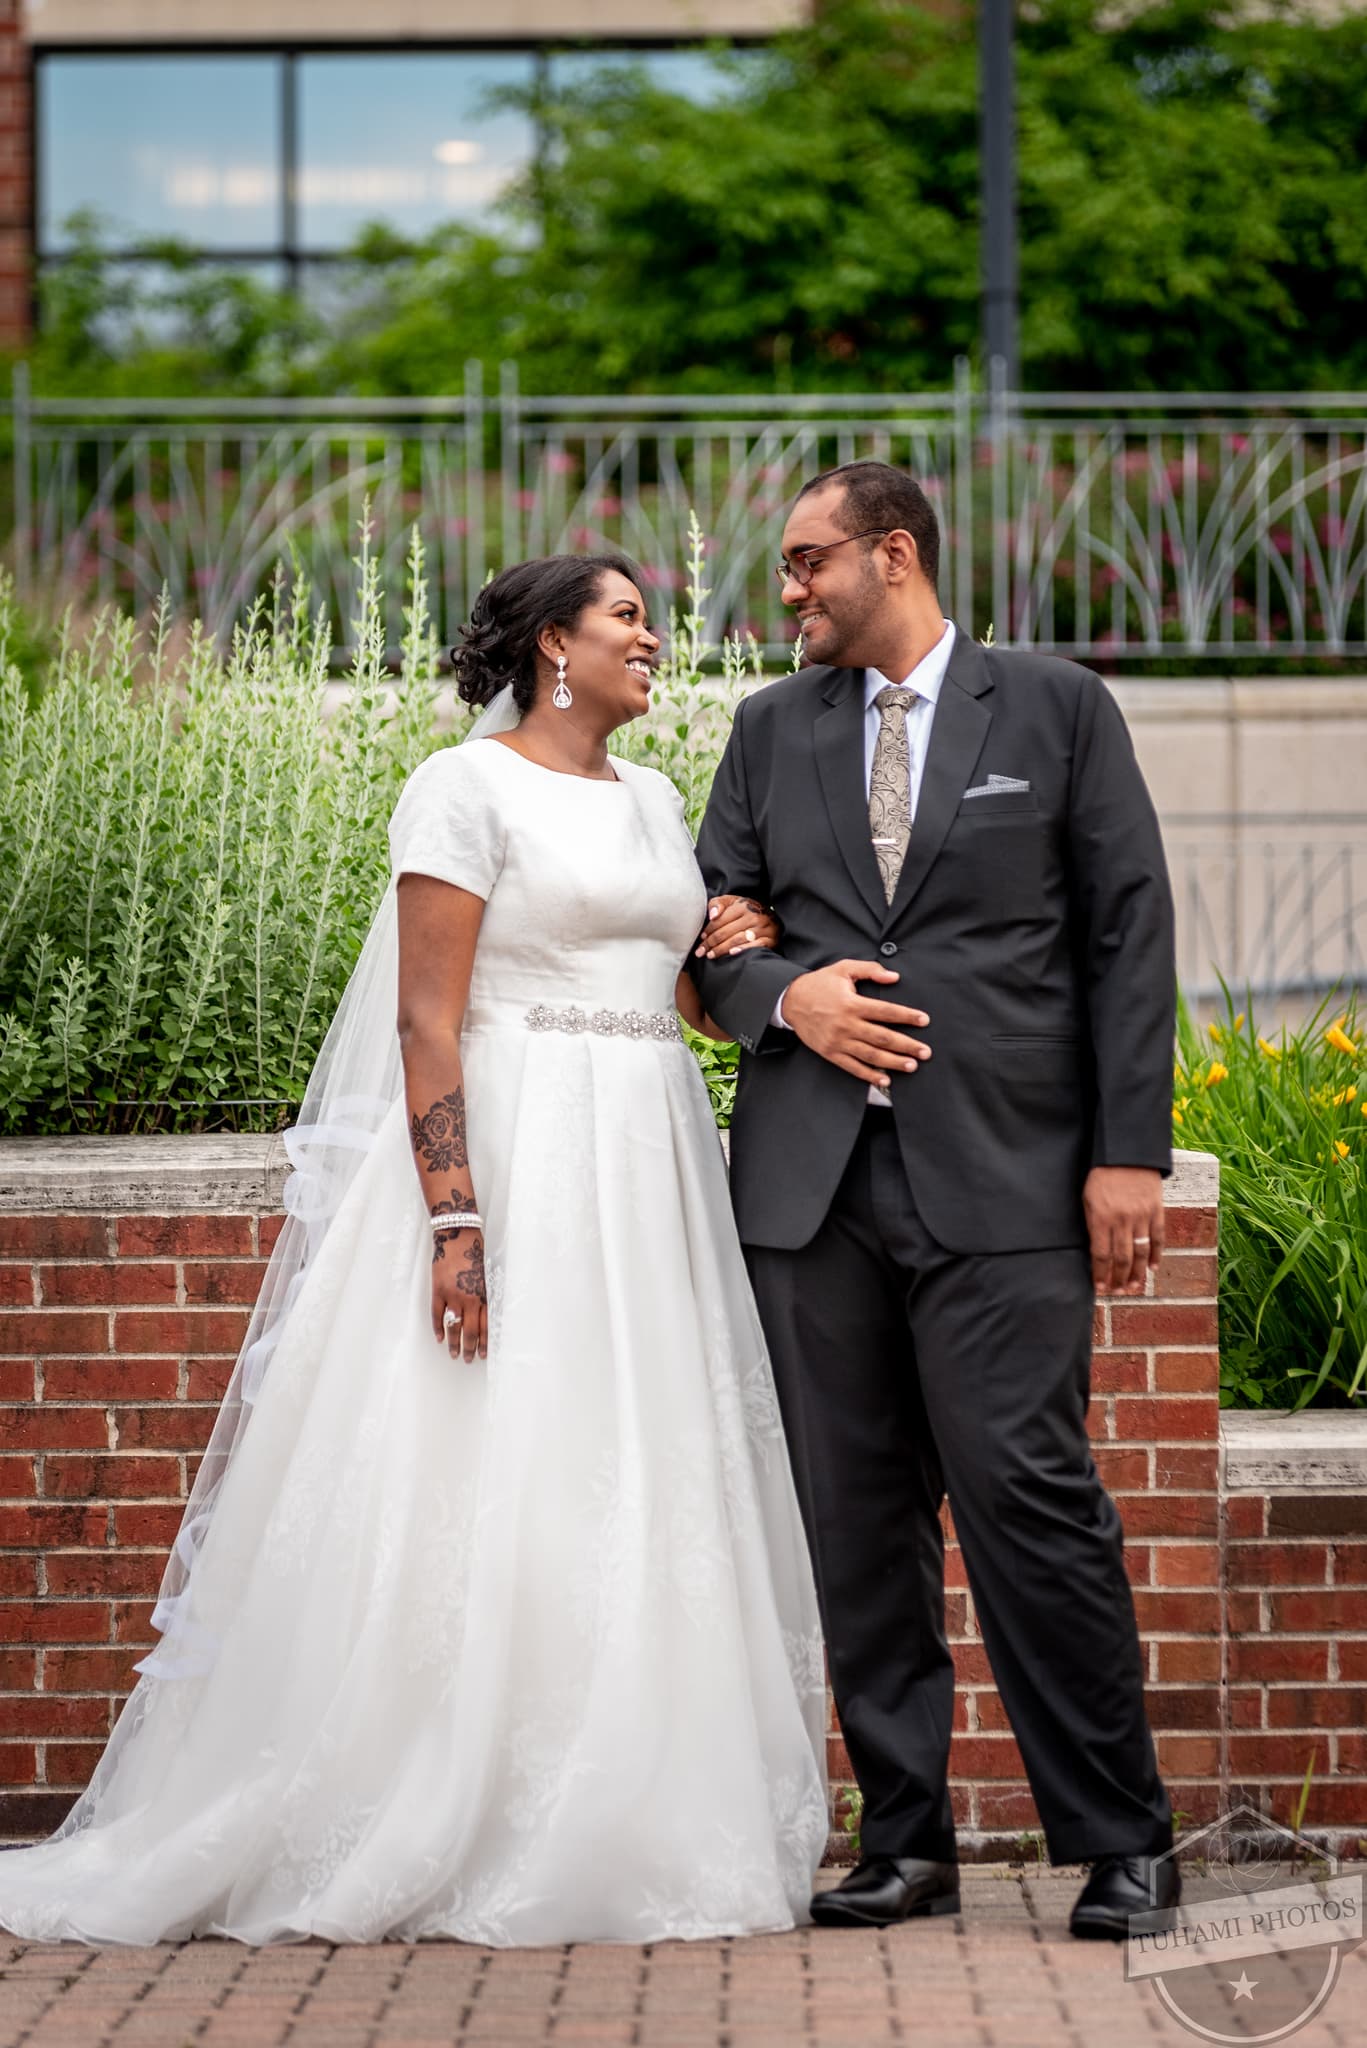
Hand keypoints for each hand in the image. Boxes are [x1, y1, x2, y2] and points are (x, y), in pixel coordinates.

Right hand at [431, 1227, 487, 1361]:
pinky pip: (437, 1315)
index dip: (483, 1342)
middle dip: (469, 1348)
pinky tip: (440, 1338)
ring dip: (454, 1343)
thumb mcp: (484, 1276)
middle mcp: (469, 1298)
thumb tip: (482, 1316)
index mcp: (483, 1295)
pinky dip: (438, 1328)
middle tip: (467, 1359)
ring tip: (454, 1354)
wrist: (457, 1236)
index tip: (482, 1354)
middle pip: (470, 1331)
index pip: (485, 1326)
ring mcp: (452, 1296)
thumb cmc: (474, 1254)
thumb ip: (483, 1296)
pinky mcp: (438, 1291)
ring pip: (453, 1326)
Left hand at [695, 894, 779, 958]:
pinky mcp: (771, 939)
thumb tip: (712, 916)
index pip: (720, 920)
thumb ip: (718, 904)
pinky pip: (755, 946)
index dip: (708, 930)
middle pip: (726, 932)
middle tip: (700, 952)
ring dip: (722, 949)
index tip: (701, 939)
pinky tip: (731, 954)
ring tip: (711, 955)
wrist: (771, 917)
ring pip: (737, 940)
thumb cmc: (746, 910)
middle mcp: (754, 916)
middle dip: (711, 943)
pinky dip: (743, 950)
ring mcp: (764, 928)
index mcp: (742, 906)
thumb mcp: (732, 902)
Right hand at [781, 961, 930, 1088]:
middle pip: (883, 1038)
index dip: (907, 1016)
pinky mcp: (830, 1053)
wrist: (790, 1001)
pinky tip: (885, 1080)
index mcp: (852, 1004)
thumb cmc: (820, 984)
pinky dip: (869, 1075)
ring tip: (912, 1065)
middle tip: (925, 1052)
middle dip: (907, 1046)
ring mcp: (838, 1041)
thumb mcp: (844, 969)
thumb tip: (894, 977)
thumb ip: (870, 969)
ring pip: (871, 1055)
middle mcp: (846, 1025)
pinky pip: (852, 1067)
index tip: (924, 1020)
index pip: (886, 1011)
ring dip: (893, 1062)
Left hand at [1083, 1167, 1163, 1295]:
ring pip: (1140, 1253)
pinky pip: (1158, 1238)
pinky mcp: (1157, 1211)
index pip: (1101, 1254)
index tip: (1099, 1288)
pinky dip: (1156, 1255)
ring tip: (1132, 1288)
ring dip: (1136, 1273)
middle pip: (1121, 1258)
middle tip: (1116, 1293)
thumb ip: (1092, 1223)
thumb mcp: (1088, 1198)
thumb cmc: (1102, 1175)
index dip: (1100, 1274)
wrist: (1128, 1153)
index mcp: (1101, 1217)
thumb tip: (1095, 1249)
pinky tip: (1152, 1269)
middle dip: (1118, 1279)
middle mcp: (1123, 1220)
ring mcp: (1142, 1216)